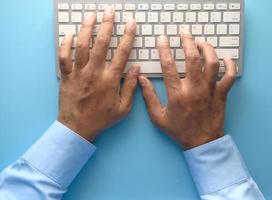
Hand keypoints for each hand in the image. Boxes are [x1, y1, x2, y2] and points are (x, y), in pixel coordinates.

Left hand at [57, 7, 138, 141]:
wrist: (78, 127)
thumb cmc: (102, 118)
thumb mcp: (123, 107)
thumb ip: (130, 87)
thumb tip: (137, 68)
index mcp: (110, 80)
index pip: (121, 53)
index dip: (128, 36)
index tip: (131, 24)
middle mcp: (94, 72)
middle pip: (101, 43)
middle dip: (107, 24)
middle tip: (110, 11)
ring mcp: (78, 73)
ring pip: (82, 46)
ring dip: (87, 28)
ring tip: (91, 16)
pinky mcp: (66, 76)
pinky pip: (64, 57)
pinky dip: (66, 45)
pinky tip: (69, 35)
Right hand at [139, 31, 235, 148]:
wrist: (202, 143)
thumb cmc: (179, 130)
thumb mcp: (158, 118)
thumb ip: (148, 97)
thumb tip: (141, 79)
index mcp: (177, 94)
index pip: (168, 66)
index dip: (164, 49)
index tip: (162, 39)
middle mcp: (194, 89)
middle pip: (192, 59)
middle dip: (187, 42)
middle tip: (184, 33)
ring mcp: (210, 91)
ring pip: (212, 63)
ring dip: (207, 49)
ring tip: (201, 42)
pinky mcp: (222, 94)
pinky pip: (230, 76)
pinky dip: (230, 65)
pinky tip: (226, 58)